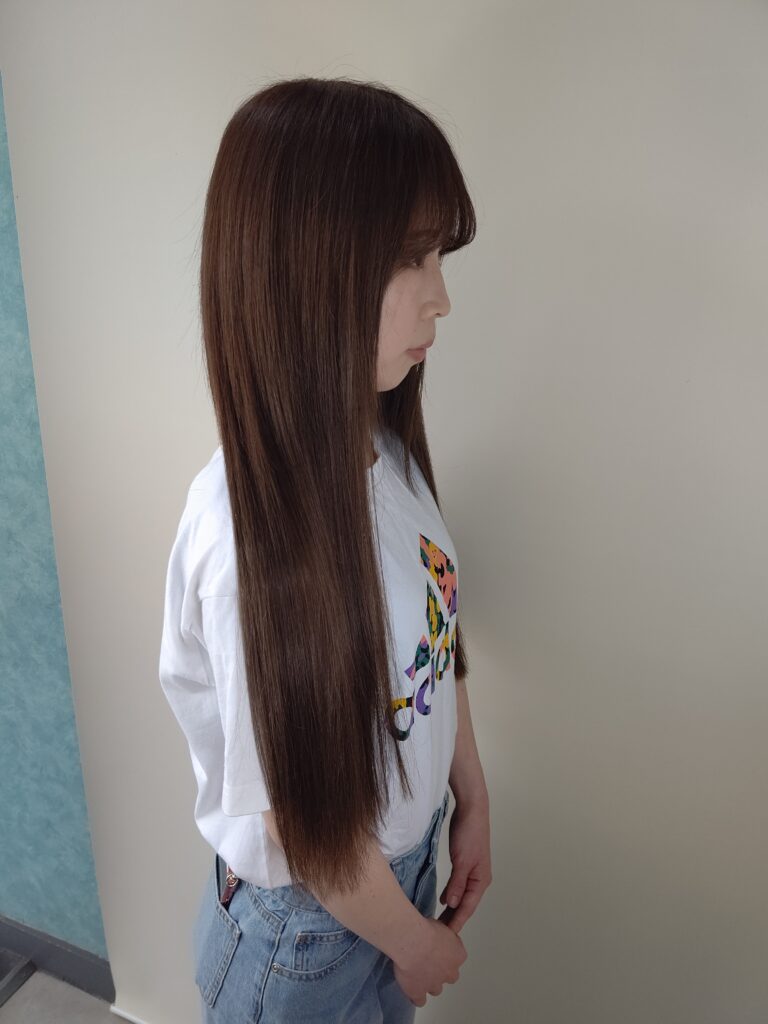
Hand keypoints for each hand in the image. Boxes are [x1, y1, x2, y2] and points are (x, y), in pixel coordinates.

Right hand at [393, 917, 466, 1005]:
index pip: (457, 956)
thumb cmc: (427, 930)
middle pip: (449, 975)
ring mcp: (434, 985)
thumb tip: (440, 933)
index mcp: (458, 955)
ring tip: (418, 972)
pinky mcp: (419, 993)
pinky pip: (420, 1001)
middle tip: (428, 959)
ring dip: (429, 982)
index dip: (446, 952)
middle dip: (440, 970)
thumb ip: (445, 934)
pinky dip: (416, 996)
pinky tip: (411, 988)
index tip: (437, 946)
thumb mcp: (442, 924)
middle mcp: (450, 972)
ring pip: (436, 989)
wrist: (413, 942)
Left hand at [438, 794, 491, 933]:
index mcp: (481, 880)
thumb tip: (453, 905)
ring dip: (453, 907)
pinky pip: (459, 884)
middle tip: (439, 935)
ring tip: (440, 922)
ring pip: (462, 895)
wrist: (472, 809)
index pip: (468, 908)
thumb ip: (457, 883)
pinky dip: (452, 894)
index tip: (446, 938)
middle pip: (466, 904)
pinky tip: (445, 899)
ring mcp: (473, 870)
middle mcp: (479, 878)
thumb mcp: (462, 860)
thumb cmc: (469, 834)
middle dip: (455, 918)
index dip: (457, 922)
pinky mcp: (465, 862)